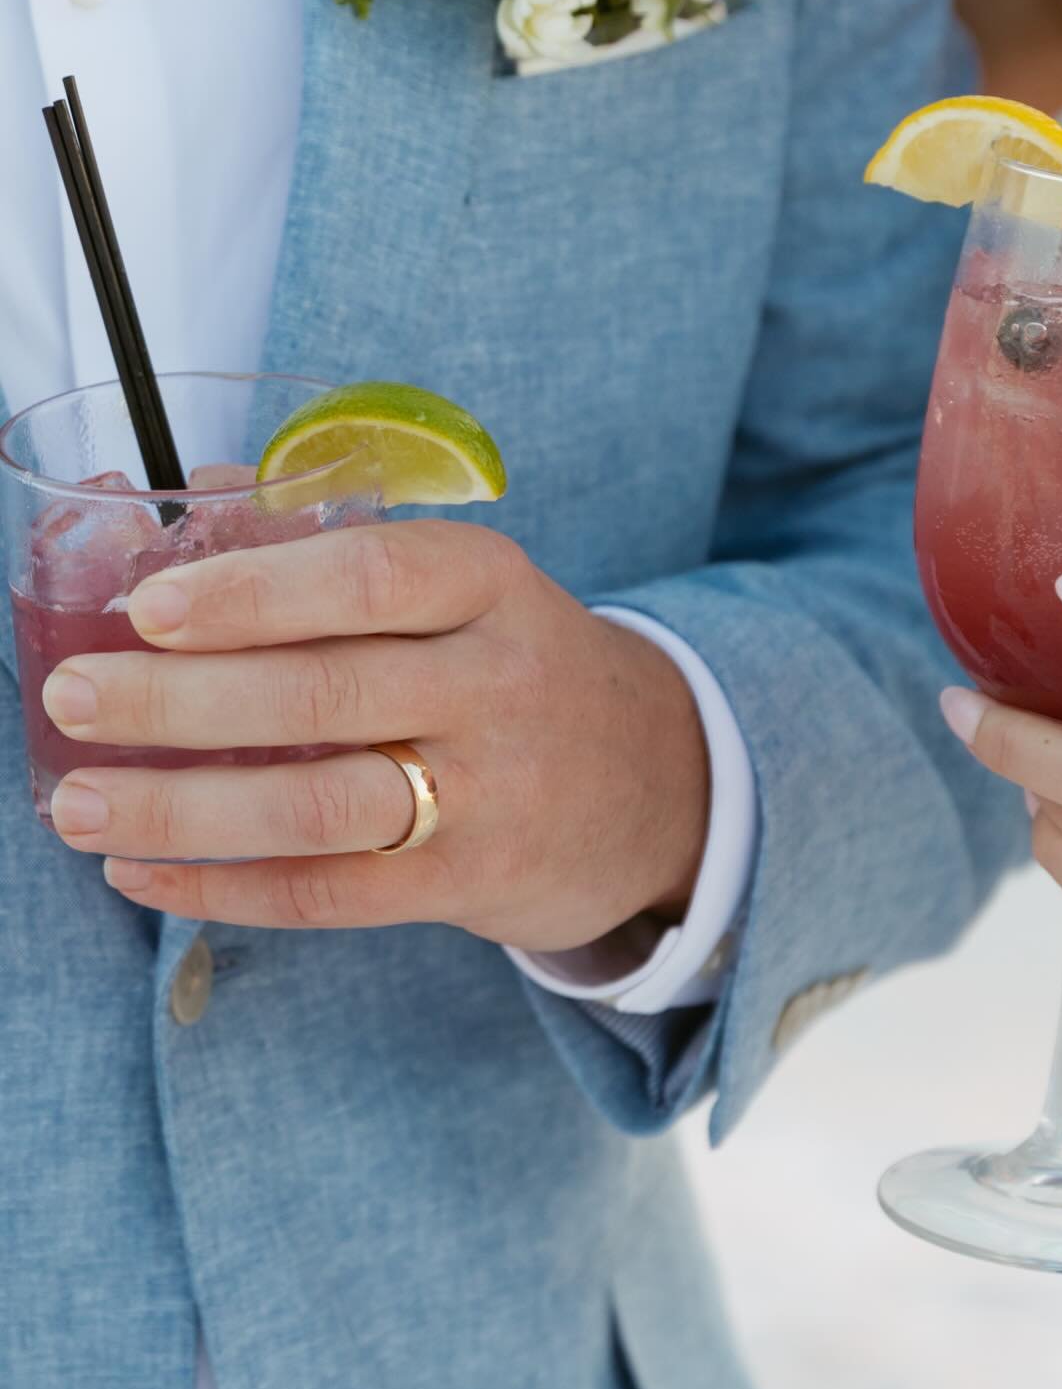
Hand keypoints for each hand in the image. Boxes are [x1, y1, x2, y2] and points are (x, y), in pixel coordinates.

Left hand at [42, 522, 708, 947]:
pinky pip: (334, 895)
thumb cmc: (520, 663)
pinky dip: (228, 891)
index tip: (148, 607)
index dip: (254, 592)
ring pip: (322, 807)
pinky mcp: (474, 881)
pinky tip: (144, 877)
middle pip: (328, 694)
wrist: (661, 780)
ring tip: (80, 806)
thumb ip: (343, 543)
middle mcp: (500, 684)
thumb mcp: (475, 587)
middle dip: (182, 701)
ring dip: (186, 811)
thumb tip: (188, 493)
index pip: (373, 577)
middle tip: (73, 697)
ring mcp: (492, 792)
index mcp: (493, 585)